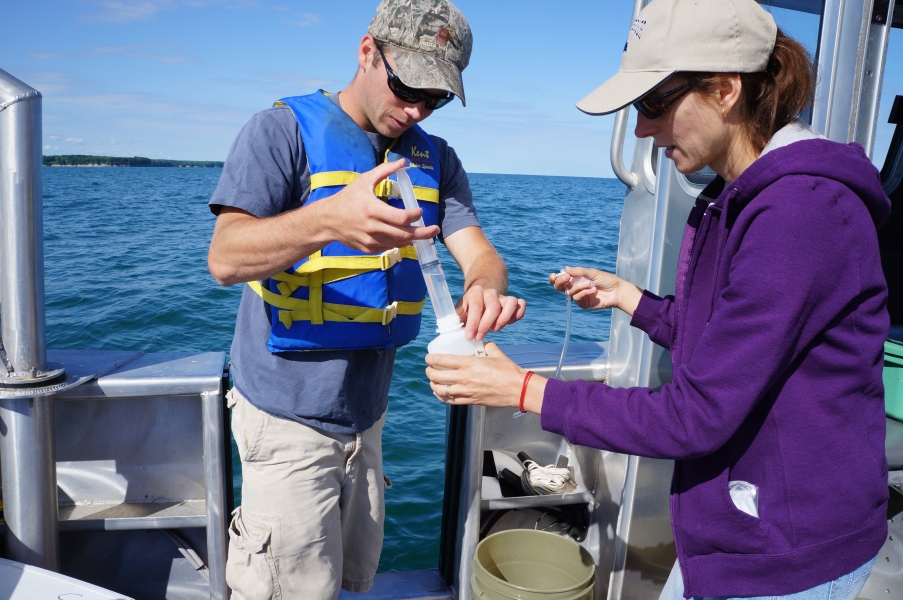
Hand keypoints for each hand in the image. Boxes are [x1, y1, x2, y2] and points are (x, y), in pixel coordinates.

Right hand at [323, 159, 439, 253]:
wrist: (328, 220)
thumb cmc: (347, 198)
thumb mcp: (364, 180)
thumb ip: (385, 170)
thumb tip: (403, 162)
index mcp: (372, 210)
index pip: (401, 218)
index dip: (414, 215)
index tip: (419, 211)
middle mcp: (372, 228)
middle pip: (404, 234)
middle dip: (422, 233)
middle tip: (434, 230)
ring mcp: (371, 240)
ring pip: (398, 243)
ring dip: (412, 239)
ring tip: (424, 234)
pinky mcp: (369, 249)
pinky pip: (389, 247)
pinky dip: (399, 242)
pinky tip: (405, 236)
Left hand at [425, 342, 543, 411]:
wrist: (517, 389)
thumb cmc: (508, 371)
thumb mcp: (496, 353)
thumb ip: (487, 347)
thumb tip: (483, 343)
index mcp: (468, 363)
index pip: (441, 360)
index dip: (431, 359)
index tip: (428, 358)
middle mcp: (464, 377)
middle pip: (436, 375)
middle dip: (429, 371)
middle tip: (430, 369)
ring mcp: (466, 391)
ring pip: (440, 389)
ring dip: (433, 384)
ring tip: (433, 381)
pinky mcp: (470, 401)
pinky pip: (450, 400)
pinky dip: (441, 396)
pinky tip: (440, 393)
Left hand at [456, 285, 526, 340]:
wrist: (482, 292)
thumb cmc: (469, 306)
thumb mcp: (460, 310)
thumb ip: (456, 321)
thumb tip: (449, 335)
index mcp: (475, 292)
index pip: (476, 306)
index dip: (473, 322)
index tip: (470, 336)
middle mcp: (491, 292)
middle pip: (494, 306)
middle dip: (486, 325)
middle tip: (479, 338)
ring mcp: (503, 296)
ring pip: (511, 303)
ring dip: (504, 319)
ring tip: (495, 330)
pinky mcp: (513, 301)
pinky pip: (521, 305)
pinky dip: (517, 315)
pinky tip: (508, 324)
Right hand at [549, 266, 641, 315]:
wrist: (617, 291)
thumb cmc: (606, 280)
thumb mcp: (592, 273)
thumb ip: (579, 271)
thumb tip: (565, 269)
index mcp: (575, 278)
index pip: (560, 279)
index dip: (555, 278)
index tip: (554, 275)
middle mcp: (574, 287)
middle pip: (559, 287)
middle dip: (560, 282)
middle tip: (567, 278)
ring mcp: (578, 296)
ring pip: (568, 292)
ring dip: (578, 286)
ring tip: (590, 283)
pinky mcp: (583, 303)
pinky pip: (577, 298)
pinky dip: (584, 292)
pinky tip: (593, 290)